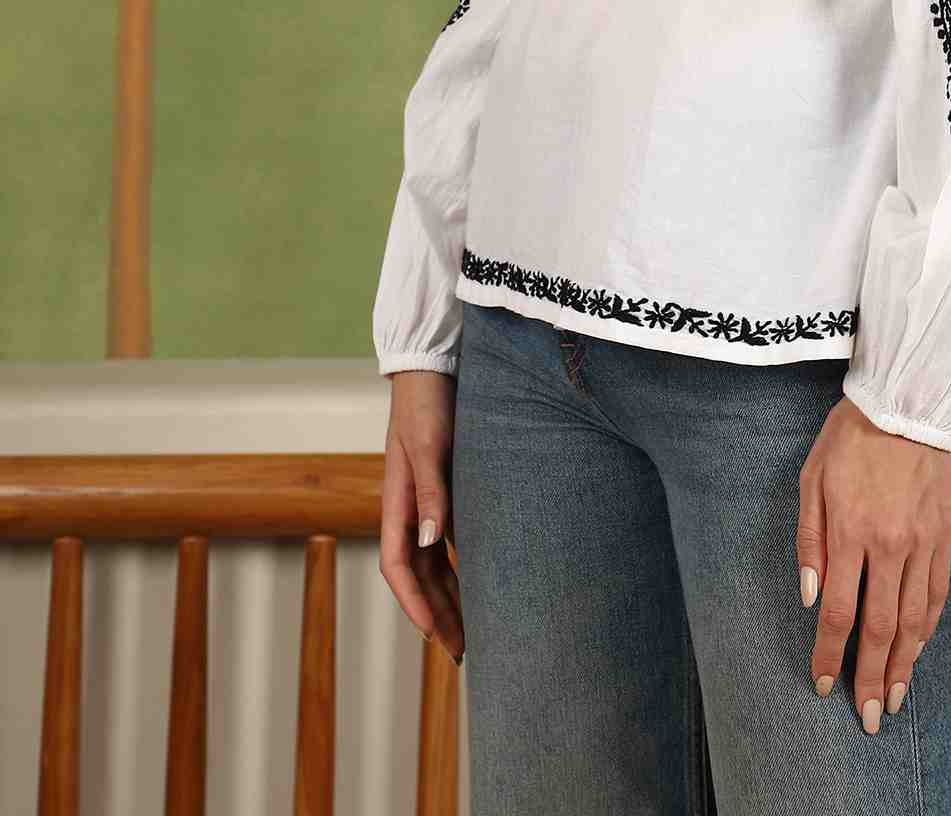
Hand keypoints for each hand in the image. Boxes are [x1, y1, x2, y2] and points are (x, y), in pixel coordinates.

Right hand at [379, 370, 464, 665]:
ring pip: (437, 561)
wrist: (434, 366)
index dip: (415, 603)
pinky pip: (455, 537)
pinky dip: (465, 562)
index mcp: (397, 503)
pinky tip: (488, 578)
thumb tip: (430, 541)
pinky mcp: (451, 487)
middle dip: (437, 612)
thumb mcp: (428, 445)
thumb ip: (431, 491)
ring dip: (452, 594)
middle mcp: (411, 508)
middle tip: (462, 651)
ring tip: (474, 629)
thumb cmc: (427, 402)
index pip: (400, 567)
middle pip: (421, 574)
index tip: (434, 635)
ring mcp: (430, 500)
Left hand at [796, 396, 950, 730]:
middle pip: (881, 629)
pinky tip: (919, 648)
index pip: (838, 614)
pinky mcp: (944, 534)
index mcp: (851, 533)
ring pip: (915, 620)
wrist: (908, 402)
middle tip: (869, 718)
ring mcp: (923, 542)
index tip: (823, 685)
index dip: (830, 656)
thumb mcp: (812, 480)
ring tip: (895, 698)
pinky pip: (937, 592)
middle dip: (872, 679)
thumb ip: (809, 541)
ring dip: (904, 665)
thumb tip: (809, 596)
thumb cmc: (851, 437)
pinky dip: (928, 626)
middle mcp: (890, 546)